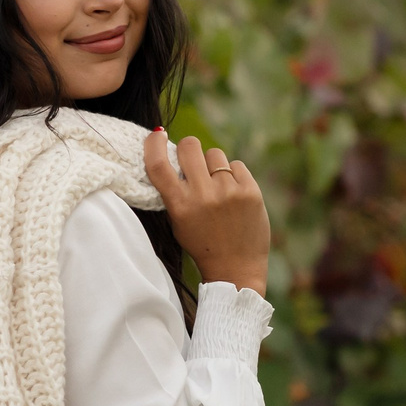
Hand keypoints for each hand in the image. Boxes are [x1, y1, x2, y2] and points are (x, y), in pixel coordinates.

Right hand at [144, 130, 269, 293]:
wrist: (236, 269)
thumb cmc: (203, 244)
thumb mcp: (178, 222)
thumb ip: (174, 191)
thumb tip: (171, 153)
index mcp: (179, 205)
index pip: (158, 164)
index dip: (154, 144)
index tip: (156, 135)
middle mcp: (203, 196)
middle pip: (190, 147)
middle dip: (189, 150)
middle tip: (192, 161)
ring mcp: (228, 192)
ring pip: (215, 154)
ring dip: (213, 166)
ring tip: (217, 188)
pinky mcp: (251, 191)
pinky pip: (237, 165)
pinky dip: (234, 175)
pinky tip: (234, 195)